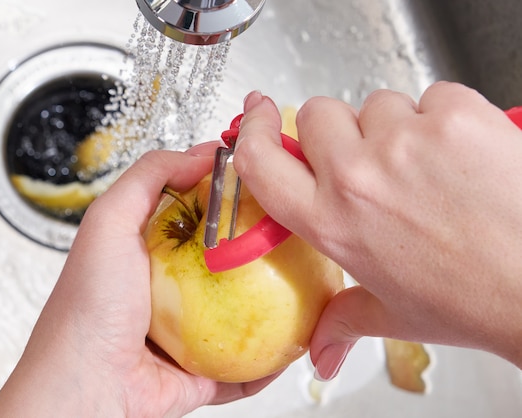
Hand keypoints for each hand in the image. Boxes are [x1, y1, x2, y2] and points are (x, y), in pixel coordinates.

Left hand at [0, 144, 279, 417]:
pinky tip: (296, 341)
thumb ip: (148, 178)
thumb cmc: (89, 305)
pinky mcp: (202, 371)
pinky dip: (271, 357)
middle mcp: (170, 290)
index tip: (265, 183)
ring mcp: (188, 333)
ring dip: (273, 302)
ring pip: (241, 312)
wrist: (85, 388)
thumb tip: (200, 155)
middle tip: (295, 233)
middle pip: (226, 261)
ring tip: (308, 285)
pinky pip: (245, 364)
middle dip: (260, 247)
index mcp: (148, 252)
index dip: (229, 194)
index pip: (198, 212)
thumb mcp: (109, 221)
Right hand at [233, 83, 521, 380]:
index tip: (258, 114)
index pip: (260, 162)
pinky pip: (432, 96)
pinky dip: (442, 117)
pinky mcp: (453, 114)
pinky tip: (460, 154)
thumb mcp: (391, 315)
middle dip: (340, 131)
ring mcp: (403, 141)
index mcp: (331, 223)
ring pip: (378, 104)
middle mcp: (357, 177)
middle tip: (370, 158)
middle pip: (320, 115)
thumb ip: (341, 323)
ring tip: (426, 165)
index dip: (253, 131)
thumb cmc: (472, 298)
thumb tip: (320, 353)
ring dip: (395, 126)